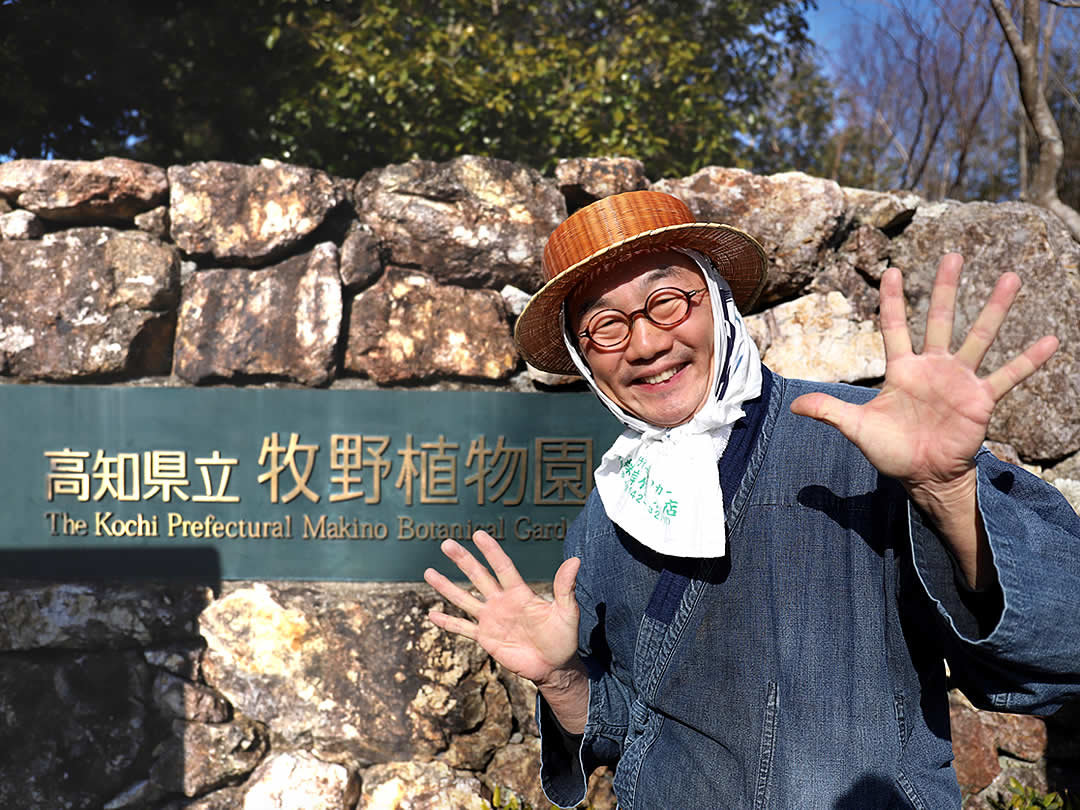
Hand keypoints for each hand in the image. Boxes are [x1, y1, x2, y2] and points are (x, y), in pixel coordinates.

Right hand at [424, 530, 581, 686]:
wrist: (554, 666)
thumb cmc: (563, 638)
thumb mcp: (568, 612)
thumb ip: (565, 587)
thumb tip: (575, 560)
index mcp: (520, 593)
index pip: (503, 567)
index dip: (491, 551)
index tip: (478, 535)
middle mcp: (502, 602)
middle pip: (478, 577)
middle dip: (463, 560)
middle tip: (446, 544)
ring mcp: (491, 619)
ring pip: (464, 599)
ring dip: (447, 587)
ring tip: (428, 572)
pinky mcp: (486, 638)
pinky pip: (462, 628)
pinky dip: (447, 622)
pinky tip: (431, 615)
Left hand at [790, 253, 1057, 586]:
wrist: (922, 476)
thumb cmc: (890, 450)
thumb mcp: (856, 429)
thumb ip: (830, 411)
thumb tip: (795, 406)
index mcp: (901, 369)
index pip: (894, 326)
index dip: (892, 300)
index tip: (892, 269)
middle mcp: (932, 367)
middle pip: (939, 319)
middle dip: (945, 287)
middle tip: (954, 253)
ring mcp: (959, 380)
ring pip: (978, 337)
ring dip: (994, 308)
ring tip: (1010, 277)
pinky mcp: (980, 399)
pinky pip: (1008, 376)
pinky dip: (1028, 360)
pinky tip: (1050, 340)